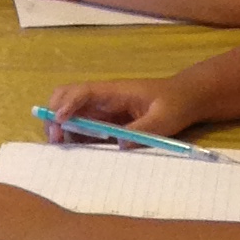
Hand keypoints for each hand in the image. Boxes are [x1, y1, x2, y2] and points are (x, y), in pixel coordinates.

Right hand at [45, 75, 188, 138]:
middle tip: (56, 137)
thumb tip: (119, 145)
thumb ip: (142, 131)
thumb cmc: (175, 104)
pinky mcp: (106, 120)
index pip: (84, 92)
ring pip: (70, 111)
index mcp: (115, 91)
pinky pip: (83, 125)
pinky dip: (72, 135)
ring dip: (60, 126)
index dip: (68, 104)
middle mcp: (103, 98)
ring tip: (60, 145)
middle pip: (67, 96)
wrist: (185, 99)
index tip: (60, 121)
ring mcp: (103, 109)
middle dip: (55, 113)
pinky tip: (73, 147)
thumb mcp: (163, 119)